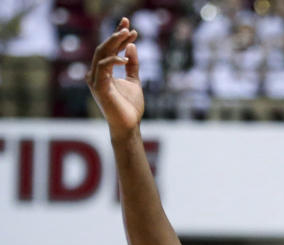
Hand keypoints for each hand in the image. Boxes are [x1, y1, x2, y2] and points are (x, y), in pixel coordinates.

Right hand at [87, 17, 142, 136]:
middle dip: (116, 35)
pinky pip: (103, 68)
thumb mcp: (134, 80)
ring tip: (127, 33)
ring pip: (101, 54)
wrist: (129, 125)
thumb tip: (131, 45)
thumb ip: (132, 64)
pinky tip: (126, 58)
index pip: (109, 49)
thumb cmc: (130, 106)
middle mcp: (96, 73)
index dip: (117, 36)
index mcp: (103, 71)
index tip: (130, 26)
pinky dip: (113, 60)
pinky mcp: (99, 87)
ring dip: (114, 42)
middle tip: (129, 26)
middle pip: (104, 48)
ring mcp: (95, 80)